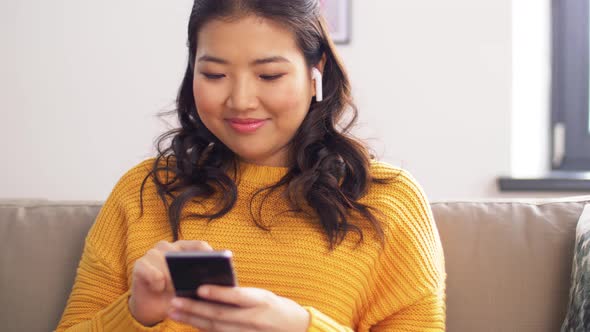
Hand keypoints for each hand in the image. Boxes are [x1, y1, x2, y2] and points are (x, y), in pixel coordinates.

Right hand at [128, 240, 212, 325]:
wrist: (152, 306)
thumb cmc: (175, 294)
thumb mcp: (190, 289)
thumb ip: (201, 281)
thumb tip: (218, 280)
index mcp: (184, 249)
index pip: (199, 246)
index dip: (208, 254)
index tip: (217, 266)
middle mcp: (168, 247)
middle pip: (182, 254)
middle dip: (188, 270)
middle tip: (193, 282)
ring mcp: (153, 253)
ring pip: (165, 261)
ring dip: (171, 278)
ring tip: (172, 288)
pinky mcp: (140, 264)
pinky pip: (151, 271)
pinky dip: (157, 281)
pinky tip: (158, 288)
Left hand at [168, 285, 309, 331]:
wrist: (295, 329)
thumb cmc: (274, 307)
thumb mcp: (262, 296)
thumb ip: (240, 294)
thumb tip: (208, 289)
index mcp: (261, 301)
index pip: (237, 297)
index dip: (218, 293)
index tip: (200, 288)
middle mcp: (255, 319)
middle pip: (220, 315)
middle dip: (195, 308)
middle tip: (174, 302)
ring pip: (216, 328)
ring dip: (193, 320)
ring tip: (175, 312)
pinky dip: (203, 329)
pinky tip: (190, 322)